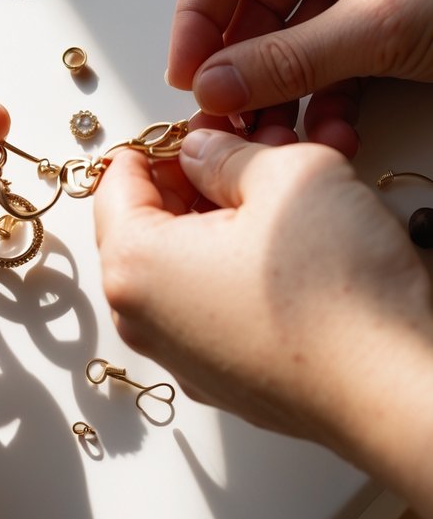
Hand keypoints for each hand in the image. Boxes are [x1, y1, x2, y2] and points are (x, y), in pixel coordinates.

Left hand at [94, 130, 432, 487]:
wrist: (399, 393)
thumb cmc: (340, 293)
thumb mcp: (287, 173)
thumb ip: (227, 151)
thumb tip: (204, 151)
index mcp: (134, 266)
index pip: (118, 179)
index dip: (166, 140)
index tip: (206, 125)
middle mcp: (145, 321)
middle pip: (150, 222)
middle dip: (198, 178)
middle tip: (252, 148)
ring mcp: (185, 358)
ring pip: (188, 262)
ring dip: (226, 219)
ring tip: (284, 189)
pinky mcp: (228, 378)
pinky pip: (216, 303)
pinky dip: (243, 266)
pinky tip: (294, 242)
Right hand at [166, 0, 432, 155]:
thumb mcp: (379, 24)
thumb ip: (288, 58)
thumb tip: (213, 84)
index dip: (196, 20)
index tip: (186, 79)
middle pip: (251, 4)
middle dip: (243, 69)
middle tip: (232, 122)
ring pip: (286, 36)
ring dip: (282, 91)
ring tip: (282, 139)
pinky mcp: (376, 9)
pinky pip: (326, 53)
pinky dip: (323, 95)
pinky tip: (329, 130)